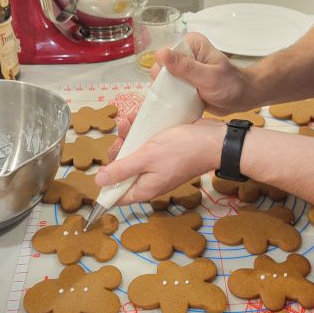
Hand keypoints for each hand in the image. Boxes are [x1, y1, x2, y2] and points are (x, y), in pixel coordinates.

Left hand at [94, 119, 224, 204]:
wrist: (214, 140)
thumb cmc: (182, 151)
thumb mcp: (147, 158)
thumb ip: (122, 170)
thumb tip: (99, 182)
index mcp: (144, 188)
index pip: (117, 195)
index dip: (105, 183)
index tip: (100, 166)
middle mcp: (150, 180)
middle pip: (123, 170)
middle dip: (118, 150)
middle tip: (121, 136)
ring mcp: (158, 166)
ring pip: (134, 153)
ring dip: (129, 136)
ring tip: (129, 121)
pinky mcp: (165, 152)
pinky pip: (147, 144)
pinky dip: (141, 132)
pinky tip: (139, 118)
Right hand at [150, 32, 253, 114]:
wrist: (242, 98)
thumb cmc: (231, 85)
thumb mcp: (209, 76)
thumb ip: (186, 67)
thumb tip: (163, 54)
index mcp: (191, 44)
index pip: (165, 53)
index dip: (165, 70)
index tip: (176, 83)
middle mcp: (184, 54)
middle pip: (161, 68)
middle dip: (166, 83)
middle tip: (181, 93)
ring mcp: (183, 70)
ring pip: (163, 81)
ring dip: (168, 92)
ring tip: (182, 99)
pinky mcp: (183, 83)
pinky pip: (169, 90)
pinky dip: (172, 98)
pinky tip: (178, 104)